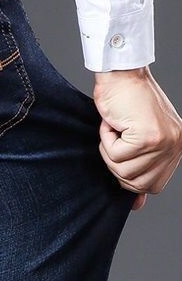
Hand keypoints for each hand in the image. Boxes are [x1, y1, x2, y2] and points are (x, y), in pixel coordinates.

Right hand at [94, 66, 181, 210]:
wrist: (120, 74)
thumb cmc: (123, 102)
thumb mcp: (135, 140)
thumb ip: (141, 170)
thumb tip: (137, 206)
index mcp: (177, 148)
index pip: (152, 187)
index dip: (128, 176)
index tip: (122, 154)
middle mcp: (177, 147)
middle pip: (136, 183)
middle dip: (116, 164)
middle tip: (117, 138)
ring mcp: (165, 142)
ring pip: (123, 170)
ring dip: (109, 149)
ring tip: (117, 128)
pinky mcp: (148, 136)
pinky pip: (115, 154)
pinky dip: (106, 139)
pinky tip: (114, 123)